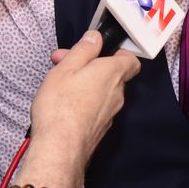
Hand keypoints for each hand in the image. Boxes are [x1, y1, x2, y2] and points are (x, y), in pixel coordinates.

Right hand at [17, 32, 140, 187]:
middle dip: (89, 65)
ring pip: (102, 91)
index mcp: (112, 74)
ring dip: (84, 83)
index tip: (97, 49)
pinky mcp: (101, 128)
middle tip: (62, 62)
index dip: (117, 52)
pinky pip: (96, 107)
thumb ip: (84, 50)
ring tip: (58, 82)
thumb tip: (96, 38)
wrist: (60, 149)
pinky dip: (83, 101)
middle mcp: (117, 94)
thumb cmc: (60, 105)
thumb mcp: (67, 67)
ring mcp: (111, 113)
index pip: (130, 60)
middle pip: (111, 74)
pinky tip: (63, 104)